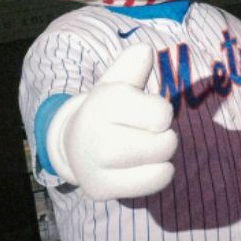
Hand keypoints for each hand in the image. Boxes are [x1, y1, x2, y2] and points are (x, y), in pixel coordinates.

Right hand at [45, 44, 178, 200]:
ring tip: (145, 149)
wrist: (75, 145)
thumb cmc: (109, 111)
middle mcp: (93, 134)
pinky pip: (151, 184)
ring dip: (162, 157)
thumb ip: (132, 65)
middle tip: (147, 133)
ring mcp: (93, 166)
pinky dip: (157, 175)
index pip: (162, 115)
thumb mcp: (118, 83)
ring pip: (161, 166)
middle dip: (165, 137)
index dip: (160, 113)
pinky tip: (143, 167)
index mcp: (103, 102)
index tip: (145, 112)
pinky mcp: (99, 189)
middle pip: (166, 143)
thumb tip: (144, 51)